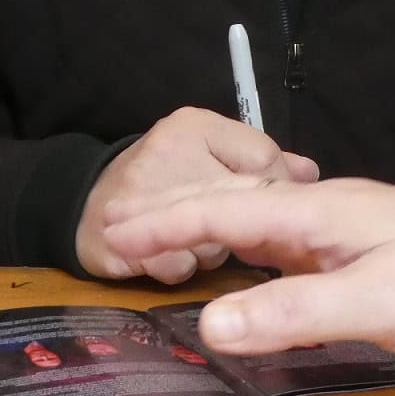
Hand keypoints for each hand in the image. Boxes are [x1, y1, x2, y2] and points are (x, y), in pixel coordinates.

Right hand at [74, 107, 318, 283]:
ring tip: (195, 244)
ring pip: (211, 239)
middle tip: (245, 238)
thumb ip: (263, 161)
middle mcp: (167, 146)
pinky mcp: (118, 235)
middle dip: (242, 226)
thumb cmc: (164, 179)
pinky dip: (183, 270)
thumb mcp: (215, 153)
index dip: (277, 189)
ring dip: (212, 253)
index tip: (276, 212)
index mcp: (195, 125)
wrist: (84, 205)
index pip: (262, 158)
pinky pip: (179, 266)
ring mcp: (139, 189)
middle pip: (236, 202)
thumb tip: (309, 171)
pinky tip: (172, 259)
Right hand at [102, 178, 394, 356]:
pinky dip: (262, 264)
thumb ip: (294, 313)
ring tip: (175, 247)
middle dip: (180, 217)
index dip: (168, 221)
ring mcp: (356, 236)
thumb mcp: (376, 301)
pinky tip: (264, 281)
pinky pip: (301, 257)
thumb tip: (210, 325)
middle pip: (240, 208)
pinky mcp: (379, 262)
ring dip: (218, 236)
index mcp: (322, 212)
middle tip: (122, 229)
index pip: (226, 208)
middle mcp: (332, 215)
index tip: (112, 226)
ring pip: (269, 231)